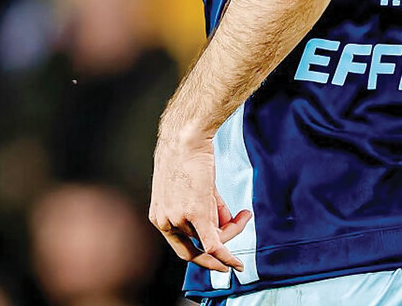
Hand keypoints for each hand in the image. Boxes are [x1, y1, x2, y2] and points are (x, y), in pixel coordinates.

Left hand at [149, 129, 251, 272]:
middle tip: (234, 249)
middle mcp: (165, 222)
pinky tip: (237, 263)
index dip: (201, 255)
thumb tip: (225, 224)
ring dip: (231, 232)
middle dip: (219, 250)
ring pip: (212, 240)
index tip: (217, 257)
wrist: (185, 137)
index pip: (182, 245)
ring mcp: (179, 218)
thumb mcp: (194, 188)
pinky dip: (226, 256)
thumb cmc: (187, 155)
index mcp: (159, 217)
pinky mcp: (196, 212)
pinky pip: (214, 243)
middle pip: (198, 246)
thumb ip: (208, 209)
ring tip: (243, 216)